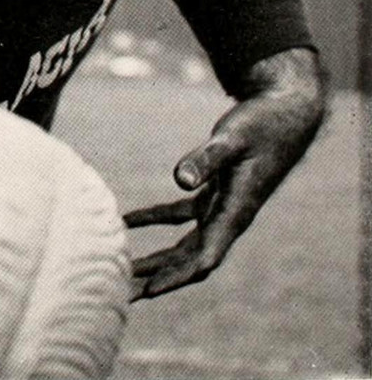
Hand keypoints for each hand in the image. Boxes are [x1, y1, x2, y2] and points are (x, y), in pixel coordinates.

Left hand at [124, 48, 324, 299]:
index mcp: (236, 212)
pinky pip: (181, 215)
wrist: (285, 112)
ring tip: (122, 272)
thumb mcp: (231, 139)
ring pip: (184, 243)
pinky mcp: (216, 191)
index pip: (203, 257)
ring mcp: (222, 206)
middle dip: (158, 278)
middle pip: (189, 260)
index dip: (176, 276)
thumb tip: (179, 180)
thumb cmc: (261, 124)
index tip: (148, 290)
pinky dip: (155, 219)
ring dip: (156, 258)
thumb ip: (206, 160)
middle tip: (123, 295)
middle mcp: (229, 217)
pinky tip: (129, 219)